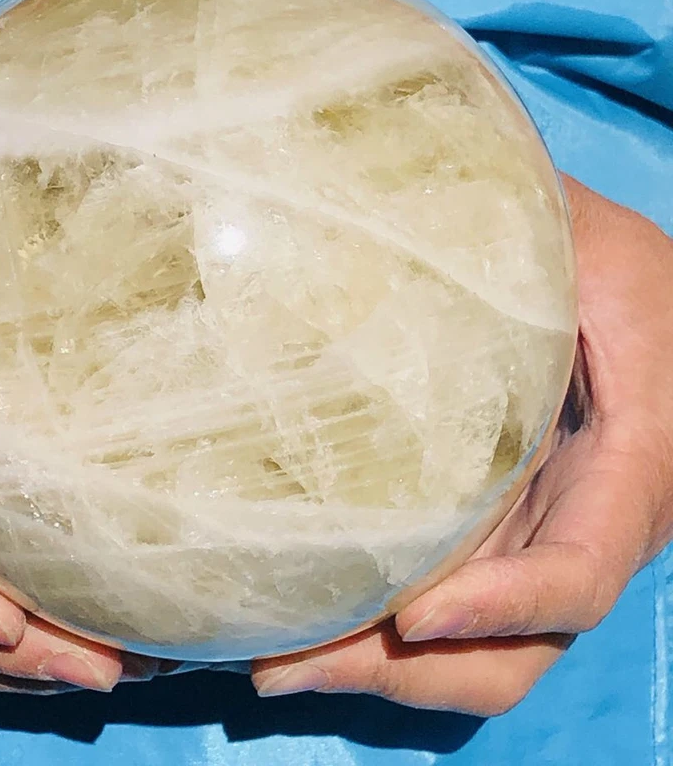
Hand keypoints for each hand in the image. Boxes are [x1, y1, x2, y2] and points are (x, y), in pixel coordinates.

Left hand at [251, 177, 672, 714]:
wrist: (621, 286)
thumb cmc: (606, 257)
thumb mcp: (584, 247)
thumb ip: (527, 251)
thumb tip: (379, 225)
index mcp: (628, 470)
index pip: (577, 574)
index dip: (505, 608)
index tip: (410, 614)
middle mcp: (579, 529)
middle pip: (509, 652)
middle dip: (406, 673)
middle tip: (289, 665)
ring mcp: (526, 541)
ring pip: (469, 652)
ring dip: (373, 668)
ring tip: (271, 661)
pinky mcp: (484, 534)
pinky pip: (436, 605)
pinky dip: (370, 627)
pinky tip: (292, 614)